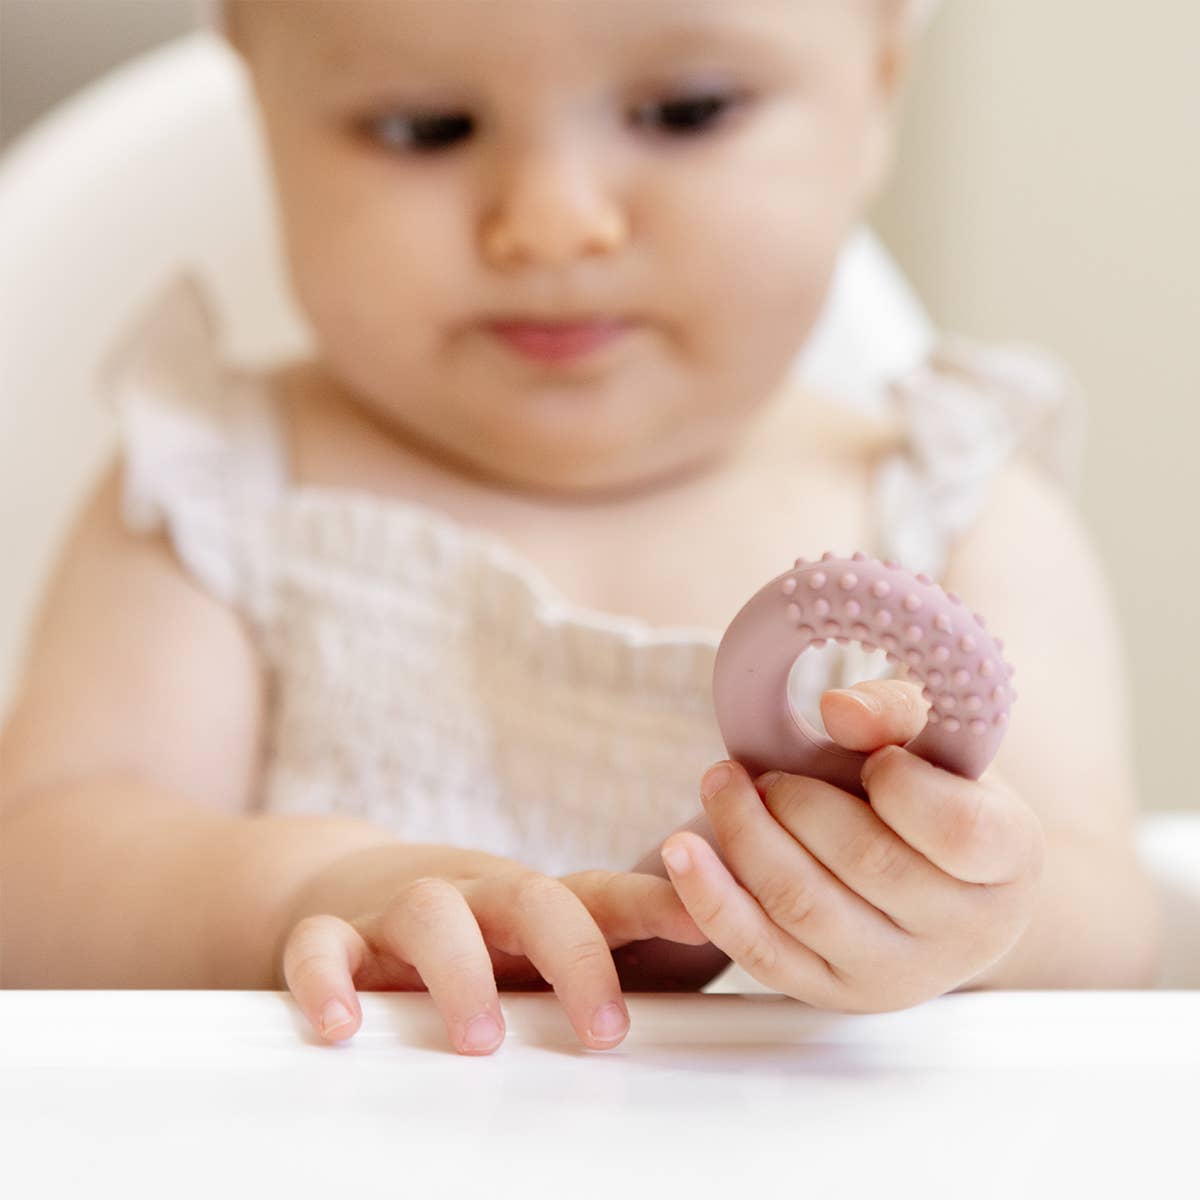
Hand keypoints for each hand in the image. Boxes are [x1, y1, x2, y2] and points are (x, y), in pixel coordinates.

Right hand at [277, 847, 707, 1054]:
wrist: (357, 881)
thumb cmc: (475, 929)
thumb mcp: (541, 942)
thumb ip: (609, 964)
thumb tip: (714, 980)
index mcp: (535, 906)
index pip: (605, 897)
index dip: (659, 907)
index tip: (706, 920)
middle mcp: (476, 899)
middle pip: (533, 900)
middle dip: (574, 956)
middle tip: (604, 1030)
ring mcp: (402, 912)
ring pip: (431, 913)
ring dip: (460, 973)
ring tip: (481, 1039)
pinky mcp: (331, 932)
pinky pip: (321, 947)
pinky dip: (327, 981)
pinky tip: (343, 1026)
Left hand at [661, 679, 1045, 1010]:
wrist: (931, 883)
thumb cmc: (934, 794)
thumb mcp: (936, 741)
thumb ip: (895, 710)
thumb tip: (838, 710)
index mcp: (1008, 860)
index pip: (955, 829)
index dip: (898, 782)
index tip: (870, 759)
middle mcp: (963, 933)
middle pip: (865, 862)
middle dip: (796, 801)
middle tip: (762, 770)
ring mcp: (897, 975)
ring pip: (804, 906)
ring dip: (746, 836)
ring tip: (721, 785)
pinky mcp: (832, 994)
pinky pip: (761, 953)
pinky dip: (712, 899)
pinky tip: (683, 853)